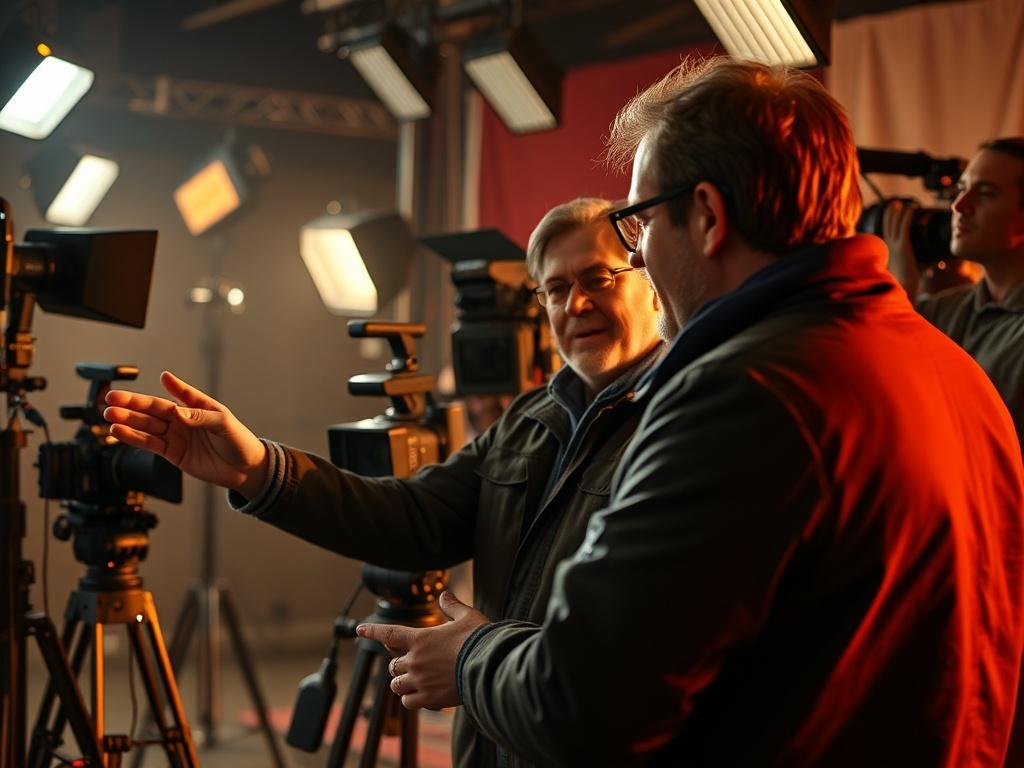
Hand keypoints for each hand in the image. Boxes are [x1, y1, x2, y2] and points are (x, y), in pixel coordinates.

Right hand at [103, 371, 268, 496]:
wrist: (245, 470)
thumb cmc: (239, 442)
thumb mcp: (223, 425)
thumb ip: (199, 417)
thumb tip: (177, 413)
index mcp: (199, 406)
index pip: (183, 393)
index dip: (174, 385)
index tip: (164, 376)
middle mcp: (184, 419)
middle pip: (154, 409)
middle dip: (133, 403)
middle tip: (111, 398)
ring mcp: (176, 435)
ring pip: (147, 425)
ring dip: (127, 420)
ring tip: (109, 415)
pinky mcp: (172, 453)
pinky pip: (150, 444)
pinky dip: (133, 438)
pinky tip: (119, 432)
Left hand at [357, 591, 489, 710]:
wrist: (490, 666)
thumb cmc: (479, 639)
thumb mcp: (467, 616)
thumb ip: (452, 606)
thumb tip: (444, 595)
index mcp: (420, 639)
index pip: (389, 633)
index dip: (372, 631)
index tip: (359, 629)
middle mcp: (415, 660)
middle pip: (393, 665)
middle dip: (399, 664)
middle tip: (410, 663)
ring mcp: (420, 681)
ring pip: (397, 686)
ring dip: (402, 683)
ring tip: (412, 681)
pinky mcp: (430, 699)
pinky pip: (408, 702)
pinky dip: (411, 699)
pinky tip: (422, 695)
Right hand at [882, 199, 920, 298]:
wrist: (903, 290)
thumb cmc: (904, 284)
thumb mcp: (903, 272)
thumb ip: (904, 265)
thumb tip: (911, 265)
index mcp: (887, 252)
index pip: (886, 233)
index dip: (887, 222)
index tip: (890, 213)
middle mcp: (889, 247)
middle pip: (888, 226)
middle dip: (890, 214)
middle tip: (894, 203)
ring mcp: (895, 247)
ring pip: (895, 225)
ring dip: (898, 213)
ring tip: (902, 203)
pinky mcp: (903, 247)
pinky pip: (904, 228)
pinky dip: (906, 218)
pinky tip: (910, 210)